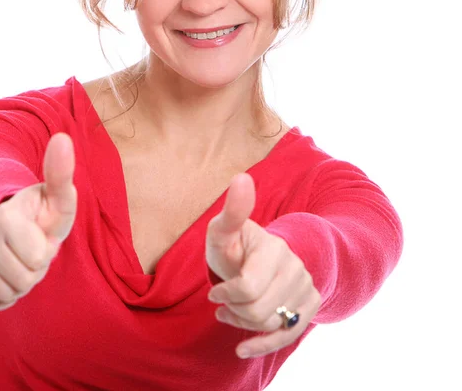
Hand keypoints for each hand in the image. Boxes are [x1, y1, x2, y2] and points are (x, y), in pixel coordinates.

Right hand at [0, 132, 77, 312]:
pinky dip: (4, 295)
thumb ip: (61, 173)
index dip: (46, 251)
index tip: (40, 235)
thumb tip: (63, 137)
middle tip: (31, 250)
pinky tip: (6, 273)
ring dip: (21, 283)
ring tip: (19, 258)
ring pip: (7, 294)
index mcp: (4, 216)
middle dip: (35, 270)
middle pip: (23, 280)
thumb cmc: (43, 213)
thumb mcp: (58, 197)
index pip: (38, 259)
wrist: (14, 225)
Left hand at [205, 172, 320, 358]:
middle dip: (235, 311)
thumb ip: (233, 211)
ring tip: (232, 312)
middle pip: (259, 310)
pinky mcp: (311, 304)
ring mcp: (306, 286)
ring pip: (272, 324)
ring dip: (245, 325)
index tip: (214, 293)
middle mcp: (295, 266)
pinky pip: (290, 335)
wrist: (258, 257)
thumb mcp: (224, 230)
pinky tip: (244, 348)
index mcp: (273, 247)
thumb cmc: (234, 245)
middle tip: (222, 304)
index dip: (225, 295)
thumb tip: (242, 176)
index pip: (249, 288)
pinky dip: (264, 345)